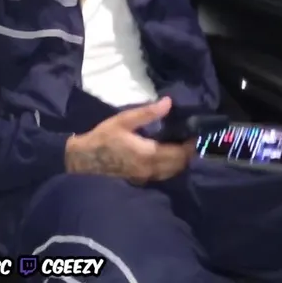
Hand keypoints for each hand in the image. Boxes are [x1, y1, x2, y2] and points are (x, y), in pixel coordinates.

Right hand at [64, 97, 194, 182]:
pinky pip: (163, 174)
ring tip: (182, 146)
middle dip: (188, 153)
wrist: (84, 159)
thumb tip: (168, 103)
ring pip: (173, 172)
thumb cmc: (103, 137)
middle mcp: (151, 169)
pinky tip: (168, 156)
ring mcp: (146, 176)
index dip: (190, 145)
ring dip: (181, 161)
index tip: (197, 134)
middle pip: (179, 164)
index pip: (179, 153)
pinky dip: (171, 166)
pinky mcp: (141, 179)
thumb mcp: (123, 120)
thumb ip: (147, 113)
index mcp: (149, 153)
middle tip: (191, 139)